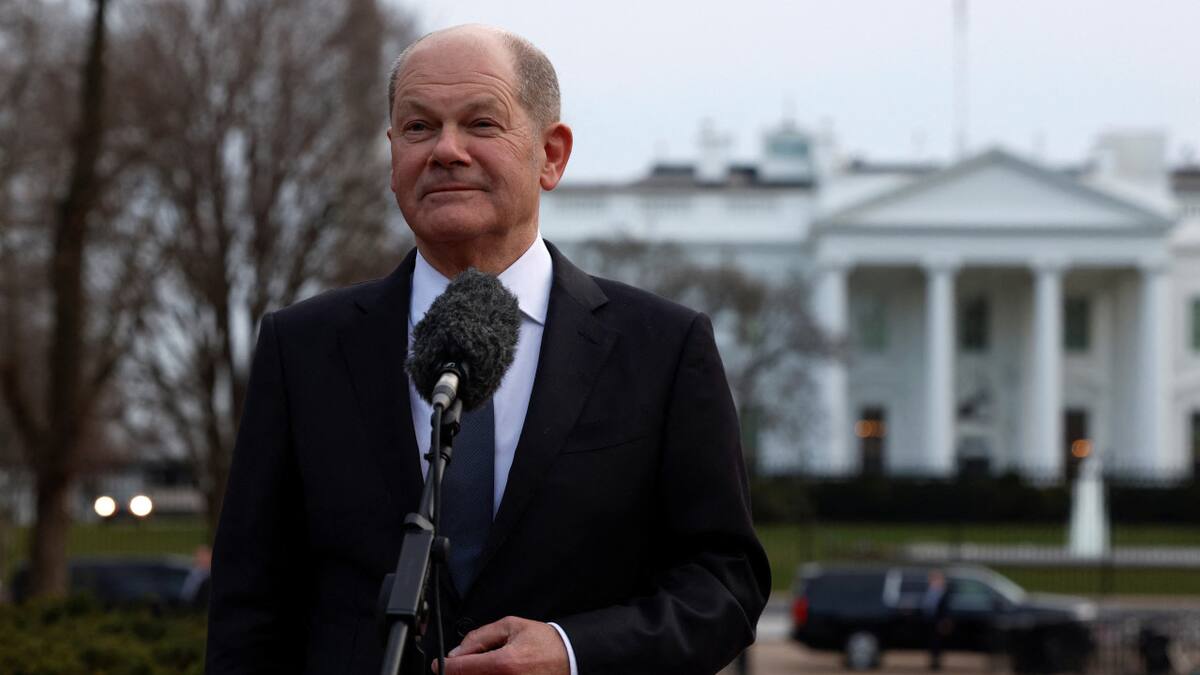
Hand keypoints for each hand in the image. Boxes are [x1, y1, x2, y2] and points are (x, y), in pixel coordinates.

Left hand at [433, 616, 568, 674]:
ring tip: (488, 665)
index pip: (461, 669)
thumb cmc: (543, 642)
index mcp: (503, 663)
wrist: (570, 657)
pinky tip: (494, 671)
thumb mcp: (511, 626)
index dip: (444, 666)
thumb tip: (457, 652)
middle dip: (460, 672)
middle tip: (465, 662)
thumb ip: (480, 637)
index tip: (439, 664)